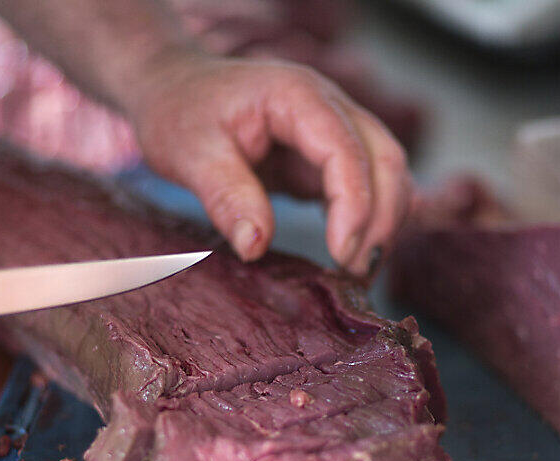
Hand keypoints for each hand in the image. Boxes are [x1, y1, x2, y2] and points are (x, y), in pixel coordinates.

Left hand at [127, 54, 411, 274]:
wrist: (172, 88)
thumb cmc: (178, 111)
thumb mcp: (190, 153)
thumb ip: (226, 196)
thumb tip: (256, 246)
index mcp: (296, 96)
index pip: (346, 149)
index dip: (354, 204)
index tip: (341, 254)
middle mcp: (328, 106)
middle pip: (385, 159)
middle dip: (382, 218)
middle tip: (357, 273)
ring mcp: (334, 129)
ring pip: (386, 172)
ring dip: (383, 222)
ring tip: (358, 272)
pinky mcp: (327, 156)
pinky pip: (367, 185)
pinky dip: (370, 219)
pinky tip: (353, 256)